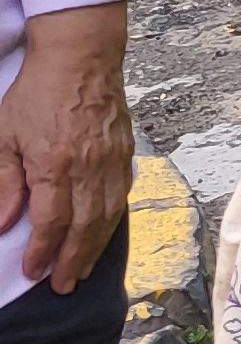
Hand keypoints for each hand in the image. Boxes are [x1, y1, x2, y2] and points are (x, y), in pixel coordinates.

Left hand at [0, 3, 130, 291]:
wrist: (82, 57)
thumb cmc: (38, 93)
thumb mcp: (4, 135)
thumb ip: (3, 182)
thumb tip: (2, 224)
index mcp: (56, 165)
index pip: (51, 222)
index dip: (42, 252)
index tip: (33, 271)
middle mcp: (90, 168)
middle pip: (85, 227)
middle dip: (73, 261)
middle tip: (64, 286)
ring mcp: (112, 161)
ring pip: (109, 216)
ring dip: (96, 247)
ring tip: (84, 270)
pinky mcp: (125, 152)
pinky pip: (123, 195)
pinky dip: (114, 221)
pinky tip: (104, 232)